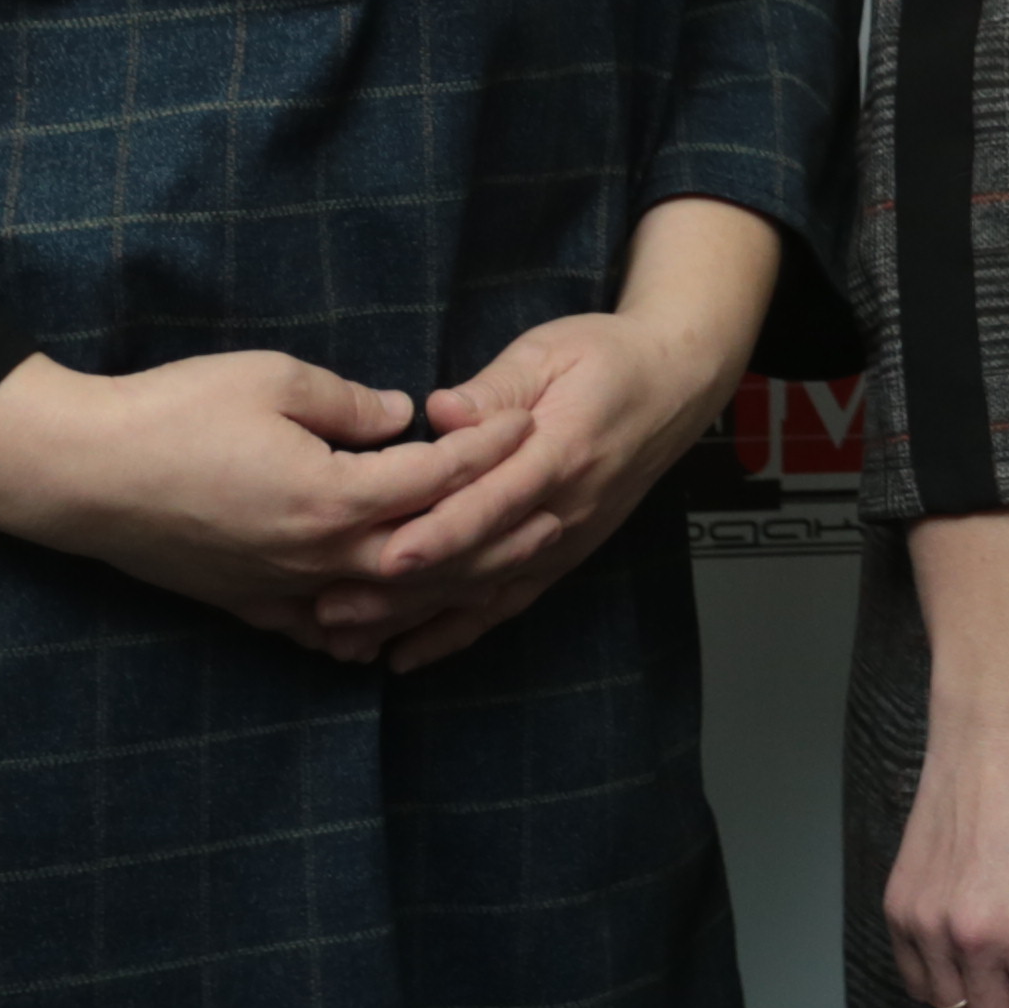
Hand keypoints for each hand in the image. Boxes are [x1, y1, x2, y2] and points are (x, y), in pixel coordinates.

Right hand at [0, 348, 515, 659]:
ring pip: (386, 603)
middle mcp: (315, 558)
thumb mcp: (271, 379)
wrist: (79, 476)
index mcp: (330, 497)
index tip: (525, 423)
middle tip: (552, 511)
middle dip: (496, 532)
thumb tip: (405, 418)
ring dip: (446, 585)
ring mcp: (282, 591)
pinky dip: (371, 625)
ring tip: (497, 568)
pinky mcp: (248, 606)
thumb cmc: (172, 411)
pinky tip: (394, 623)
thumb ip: (350, 402)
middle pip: (430, 555)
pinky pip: (327, 628)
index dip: (486, 450)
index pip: (436, 479)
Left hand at [307, 302, 748, 670]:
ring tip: (348, 638)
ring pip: (483, 591)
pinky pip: (506, 604)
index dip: (441, 531)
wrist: (676, 387)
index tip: (387, 553)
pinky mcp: (561, 556)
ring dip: (415, 618)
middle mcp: (563, 509)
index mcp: (561, 450)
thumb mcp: (552, 352)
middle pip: (478, 560)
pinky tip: (406, 655)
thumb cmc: (607, 358)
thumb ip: (497, 388)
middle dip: (405, 589)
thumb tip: (442, 412)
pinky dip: (456, 634)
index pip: (495, 500)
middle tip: (332, 606)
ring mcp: (563, 541)